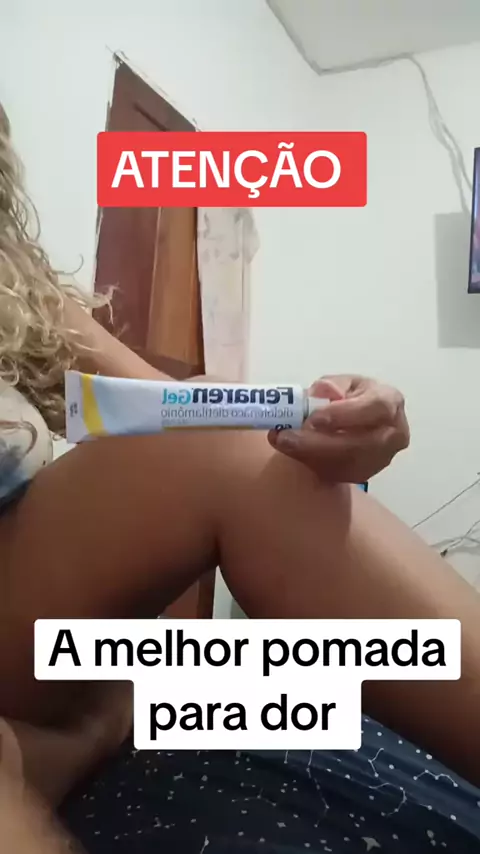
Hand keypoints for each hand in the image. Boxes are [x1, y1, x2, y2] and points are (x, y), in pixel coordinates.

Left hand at [268, 375, 409, 482]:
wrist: (355, 420)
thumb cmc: (348, 397)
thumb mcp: (340, 383)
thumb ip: (331, 386)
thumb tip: (322, 392)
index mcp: (390, 401)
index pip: (375, 408)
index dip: (345, 415)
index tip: (313, 419)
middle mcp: (394, 433)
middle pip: (361, 444)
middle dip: (319, 443)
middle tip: (286, 438)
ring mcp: (381, 458)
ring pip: (347, 464)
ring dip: (311, 456)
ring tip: (283, 443)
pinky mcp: (365, 474)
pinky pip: (338, 474)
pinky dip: (311, 464)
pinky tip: (292, 451)